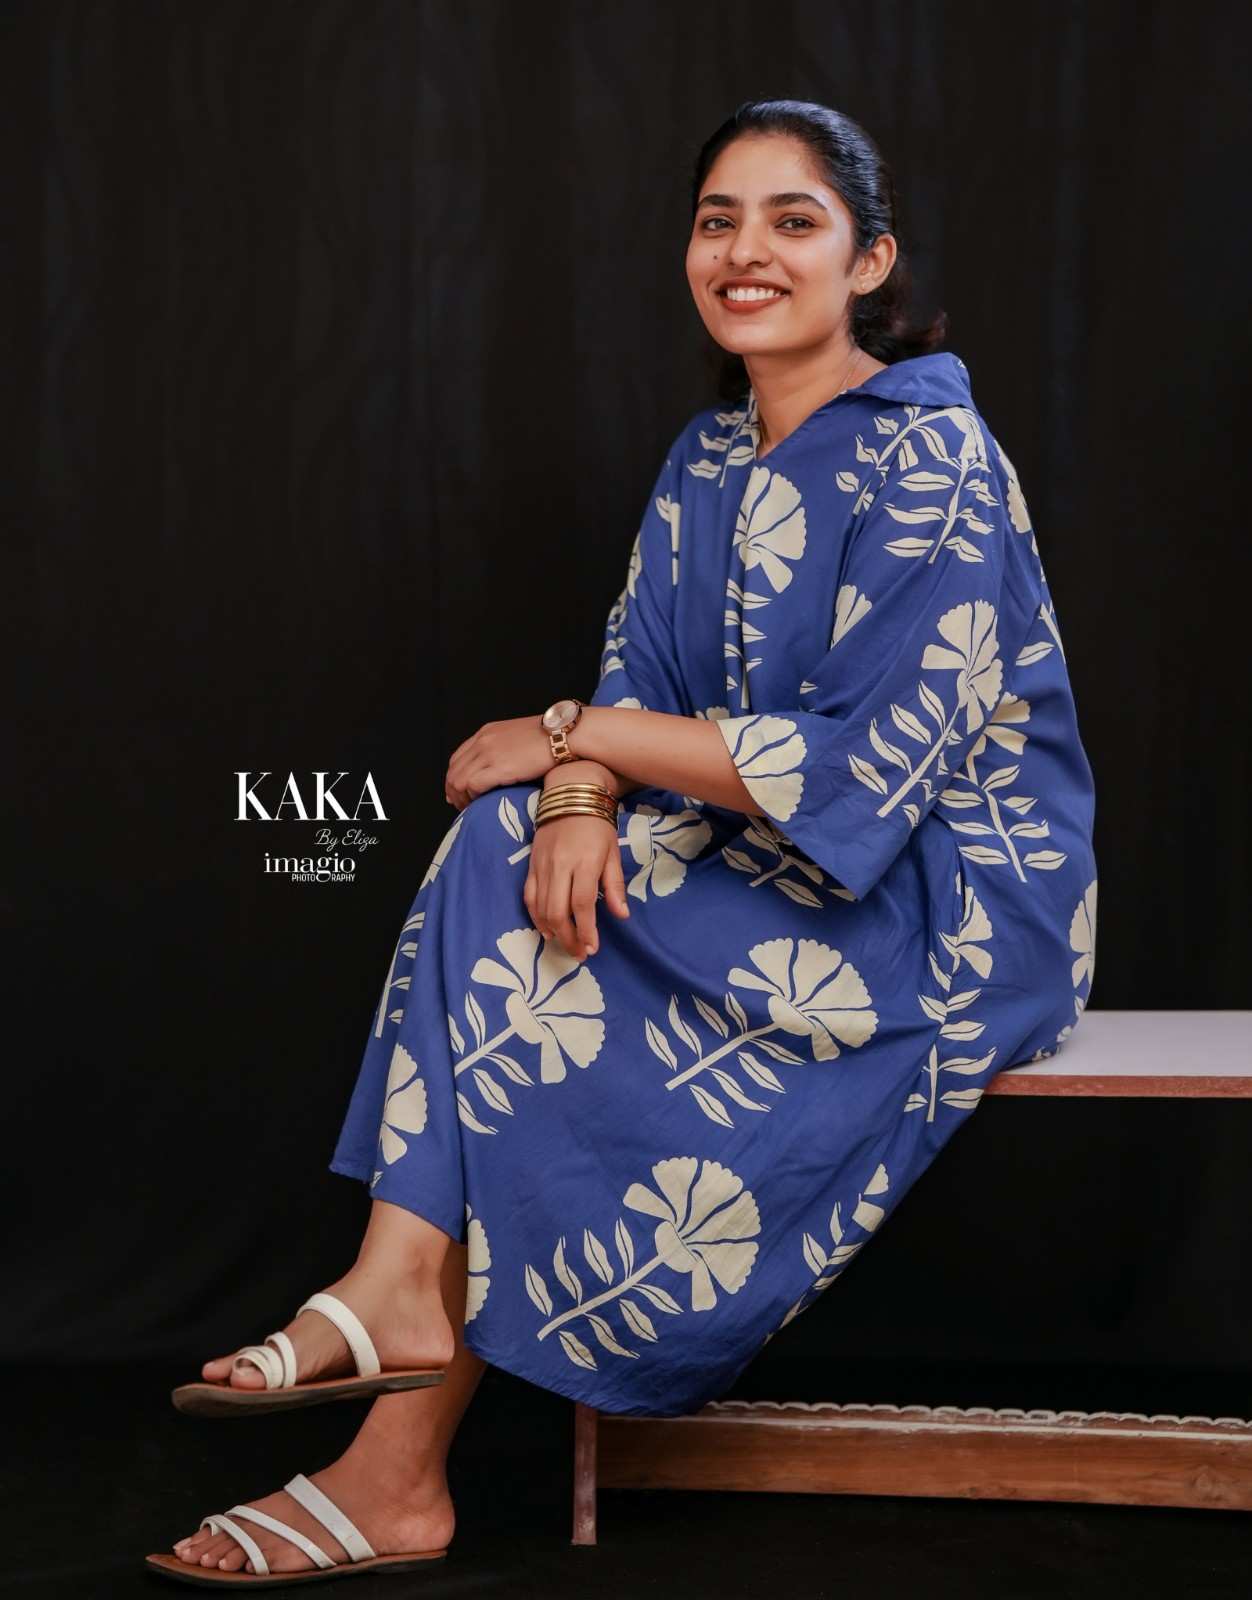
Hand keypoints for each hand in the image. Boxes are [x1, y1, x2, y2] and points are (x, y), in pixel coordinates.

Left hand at [445, 715, 554, 808]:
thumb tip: (499, 767)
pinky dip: (472, 797)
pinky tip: (480, 803)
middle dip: (453, 791)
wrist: (565, 734)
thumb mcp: (518, 737)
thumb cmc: (551, 738)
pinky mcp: (499, 767)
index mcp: (487, 732)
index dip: (454, 777)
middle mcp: (483, 741)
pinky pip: (472, 785)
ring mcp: (489, 753)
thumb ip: (503, 748)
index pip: (458, 757)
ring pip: (459, 780)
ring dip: (461, 797)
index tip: (457, 792)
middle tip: (460, 805)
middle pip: (454, 770)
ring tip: (470, 808)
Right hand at [524, 807, 630, 959]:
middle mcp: (560, 866)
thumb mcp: (613, 852)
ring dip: (552, 931)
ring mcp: (542, 866)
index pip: (582, 904)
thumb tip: (621, 915)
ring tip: (566, 944)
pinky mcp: (531, 864)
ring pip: (540, 907)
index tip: (592, 948)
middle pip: (558, 911)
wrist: (570, 794)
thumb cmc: (597, 824)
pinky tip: (546, 929)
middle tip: (579, 953)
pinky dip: (535, 916)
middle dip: (568, 938)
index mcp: (584, 862)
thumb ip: (614, 885)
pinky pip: (528, 896)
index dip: (586, 930)